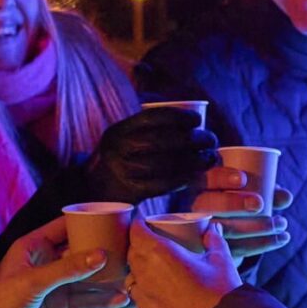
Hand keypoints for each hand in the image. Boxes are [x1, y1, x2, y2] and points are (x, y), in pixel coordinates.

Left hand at [0, 217, 138, 307]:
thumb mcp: (33, 282)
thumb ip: (68, 269)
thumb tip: (101, 255)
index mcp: (35, 247)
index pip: (66, 226)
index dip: (90, 222)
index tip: (115, 220)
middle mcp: (47, 264)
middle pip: (83, 255)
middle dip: (107, 256)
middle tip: (132, 254)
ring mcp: (55, 288)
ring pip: (88, 283)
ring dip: (110, 284)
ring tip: (134, 283)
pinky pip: (86, 306)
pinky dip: (103, 306)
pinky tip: (122, 304)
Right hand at [85, 108, 219, 201]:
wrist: (96, 191)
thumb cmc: (121, 159)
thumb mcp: (124, 137)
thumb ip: (147, 126)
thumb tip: (190, 115)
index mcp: (118, 131)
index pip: (151, 118)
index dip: (178, 116)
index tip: (196, 119)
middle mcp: (118, 149)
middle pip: (161, 141)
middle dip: (192, 139)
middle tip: (210, 140)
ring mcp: (123, 171)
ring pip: (165, 164)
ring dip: (193, 161)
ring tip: (209, 157)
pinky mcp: (132, 191)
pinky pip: (162, 185)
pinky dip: (183, 179)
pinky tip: (195, 175)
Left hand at [127, 215, 240, 307]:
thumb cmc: (221, 291)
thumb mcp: (221, 259)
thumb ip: (214, 239)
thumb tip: (213, 228)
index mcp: (159, 253)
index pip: (136, 231)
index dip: (139, 224)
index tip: (145, 223)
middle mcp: (144, 275)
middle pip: (132, 255)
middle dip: (139, 247)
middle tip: (153, 245)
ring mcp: (143, 300)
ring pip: (133, 281)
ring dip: (140, 273)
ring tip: (156, 272)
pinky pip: (141, 303)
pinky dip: (148, 297)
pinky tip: (162, 297)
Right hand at [188, 170, 292, 260]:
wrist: (220, 228)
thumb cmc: (239, 199)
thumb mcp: (248, 191)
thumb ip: (266, 190)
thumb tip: (286, 197)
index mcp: (202, 186)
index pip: (207, 179)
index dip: (222, 178)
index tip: (243, 179)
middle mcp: (197, 207)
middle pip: (208, 205)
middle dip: (234, 204)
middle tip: (259, 204)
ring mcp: (204, 232)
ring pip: (225, 230)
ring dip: (258, 227)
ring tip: (282, 223)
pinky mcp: (216, 250)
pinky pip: (237, 249)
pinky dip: (263, 244)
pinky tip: (281, 239)